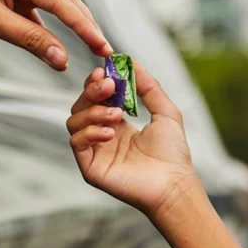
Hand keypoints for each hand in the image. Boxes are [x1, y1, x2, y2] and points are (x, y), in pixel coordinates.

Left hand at [0, 0, 112, 69]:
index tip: (103, 47)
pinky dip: (51, 25)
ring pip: (55, 2)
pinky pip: (39, 7)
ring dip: (72, 25)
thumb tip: (62, 59)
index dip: (85, 27)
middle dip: (86, 25)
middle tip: (105, 51)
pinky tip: (60, 43)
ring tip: (92, 47)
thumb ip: (29, 40)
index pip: (61, 1)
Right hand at [67, 63, 197, 216]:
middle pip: (80, 106)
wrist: (173, 184)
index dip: (96, 83)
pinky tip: (110, 133)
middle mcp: (102, 136)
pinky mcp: (89, 167)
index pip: (95, 97)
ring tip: (117, 115)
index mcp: (117, 124)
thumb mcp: (166, 112)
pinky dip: (90, 132)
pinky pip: (76, 142)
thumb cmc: (172, 155)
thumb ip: (149, 87)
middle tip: (108, 86)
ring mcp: (94, 151)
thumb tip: (133, 63)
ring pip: (74, 122)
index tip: (104, 71)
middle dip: (91, 92)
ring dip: (93, 112)